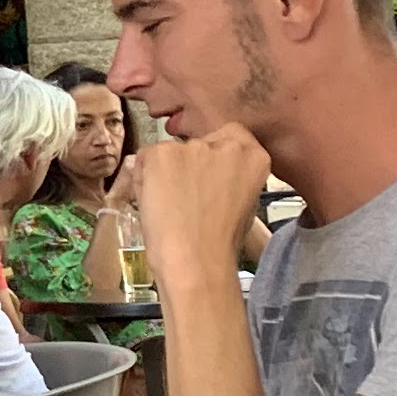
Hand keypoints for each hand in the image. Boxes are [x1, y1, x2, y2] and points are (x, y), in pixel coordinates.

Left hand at [136, 126, 270, 291]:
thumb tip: (196, 170)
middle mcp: (227, 144)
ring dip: (163, 173)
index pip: (231, 135)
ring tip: (170, 207)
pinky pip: (145, 159)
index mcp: (253, 155)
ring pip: (169, 152)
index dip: (212, 154)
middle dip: (186, 165)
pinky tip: (155, 203)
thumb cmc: (219, 242)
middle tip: (183, 198)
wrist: (197, 259)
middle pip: (196, 144)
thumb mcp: (240, 201)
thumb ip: (227, 176)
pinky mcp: (163, 152)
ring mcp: (194, 146)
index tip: (206, 173)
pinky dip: (143, 179)